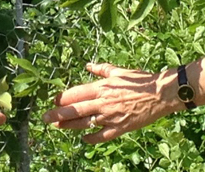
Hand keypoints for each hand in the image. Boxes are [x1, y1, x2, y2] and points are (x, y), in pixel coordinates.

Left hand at [42, 62, 177, 143]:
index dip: (62, 98)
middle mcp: (103, 102)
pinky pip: (101, 136)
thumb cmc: (140, 80)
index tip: (53, 100)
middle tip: (45, 118)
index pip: (75, 93)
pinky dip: (91, 138)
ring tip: (58, 127)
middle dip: (58, 114)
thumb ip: (101, 69)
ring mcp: (110, 117)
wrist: (160, 94)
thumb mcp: (119, 71)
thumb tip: (88, 65)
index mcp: (101, 87)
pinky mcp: (120, 128)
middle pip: (75, 109)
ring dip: (70, 126)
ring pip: (85, 123)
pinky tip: (84, 139)